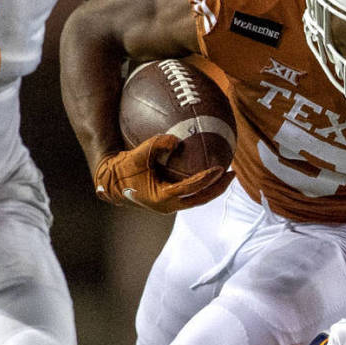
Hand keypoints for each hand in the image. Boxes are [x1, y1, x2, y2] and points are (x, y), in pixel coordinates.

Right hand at [92, 133, 232, 213]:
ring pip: (198, 198)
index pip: (190, 189)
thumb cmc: (124, 168)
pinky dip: (202, 185)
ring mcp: (171, 205)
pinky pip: (191, 194)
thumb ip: (156, 144)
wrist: (113, 183)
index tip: (219, 168)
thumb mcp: (138, 154)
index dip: (206, 179)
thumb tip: (176, 139)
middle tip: (232, 173)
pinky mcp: (171, 200)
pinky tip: (210, 172)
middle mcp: (169, 205)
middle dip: (219, 188)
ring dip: (213, 188)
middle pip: (202, 199)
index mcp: (163, 197)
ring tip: (227, 174)